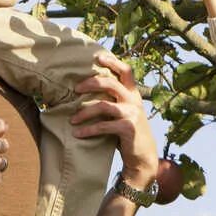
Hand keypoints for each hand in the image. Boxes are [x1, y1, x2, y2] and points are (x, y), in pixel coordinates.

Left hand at [69, 52, 158, 182]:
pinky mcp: (128, 127)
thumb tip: (89, 89)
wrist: (143, 158)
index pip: (126, 71)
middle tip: (76, 89)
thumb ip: (114, 101)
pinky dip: (88, 129)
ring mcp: (132, 113)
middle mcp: (134, 101)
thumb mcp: (125, 113)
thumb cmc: (128, 134)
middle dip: (90, 83)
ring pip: (103, 105)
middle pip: (111, 83)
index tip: (98, 57)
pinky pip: (103, 125)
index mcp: (133, 94)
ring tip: (72, 119)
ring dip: (84, 112)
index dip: (113, 61)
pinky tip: (78, 133)